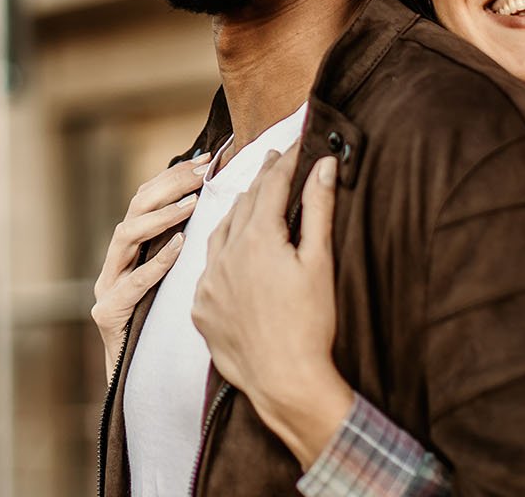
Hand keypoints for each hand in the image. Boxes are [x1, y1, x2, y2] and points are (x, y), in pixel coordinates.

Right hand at [91, 151, 207, 379]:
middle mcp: (116, 263)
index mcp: (132, 251)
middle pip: (133, 209)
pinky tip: (179, 246)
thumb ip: (190, 243)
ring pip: (125, 237)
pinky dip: (156, 262)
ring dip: (160, 217)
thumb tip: (228, 203)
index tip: (206, 160)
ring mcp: (107, 286)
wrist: (143, 383)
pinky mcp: (108, 313)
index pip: (147, 198)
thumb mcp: (181, 279)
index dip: (173, 176)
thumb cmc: (169, 329)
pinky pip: (132, 282)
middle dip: (167, 186)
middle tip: (200, 174)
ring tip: (191, 204)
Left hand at [191, 145, 352, 467]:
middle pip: (243, 206)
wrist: (285, 381)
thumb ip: (318, 209)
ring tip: (251, 201)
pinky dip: (221, 254)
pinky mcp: (200, 309)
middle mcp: (225, 256)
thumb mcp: (319, 262)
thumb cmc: (311, 324)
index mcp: (257, 239)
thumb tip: (323, 165)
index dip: (285, 161)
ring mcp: (208, 284)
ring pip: (219, 235)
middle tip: (274, 161)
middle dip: (261, 182)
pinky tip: (232, 254)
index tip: (296, 142)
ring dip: (237, 215)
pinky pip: (208, 270)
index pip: (270, 186)